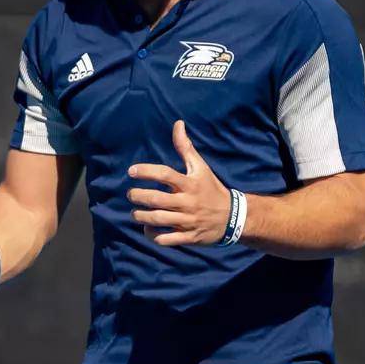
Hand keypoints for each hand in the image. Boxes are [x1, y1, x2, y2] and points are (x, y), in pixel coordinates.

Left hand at [126, 121, 231, 246]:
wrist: (233, 218)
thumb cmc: (212, 189)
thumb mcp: (201, 168)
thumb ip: (186, 147)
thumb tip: (177, 124)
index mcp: (190, 184)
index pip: (164, 174)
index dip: (145, 171)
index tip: (131, 171)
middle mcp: (188, 202)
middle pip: (156, 199)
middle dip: (138, 196)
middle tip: (131, 194)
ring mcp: (187, 222)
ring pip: (157, 220)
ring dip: (140, 216)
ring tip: (135, 212)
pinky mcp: (188, 237)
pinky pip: (164, 240)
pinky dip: (151, 235)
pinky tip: (148, 228)